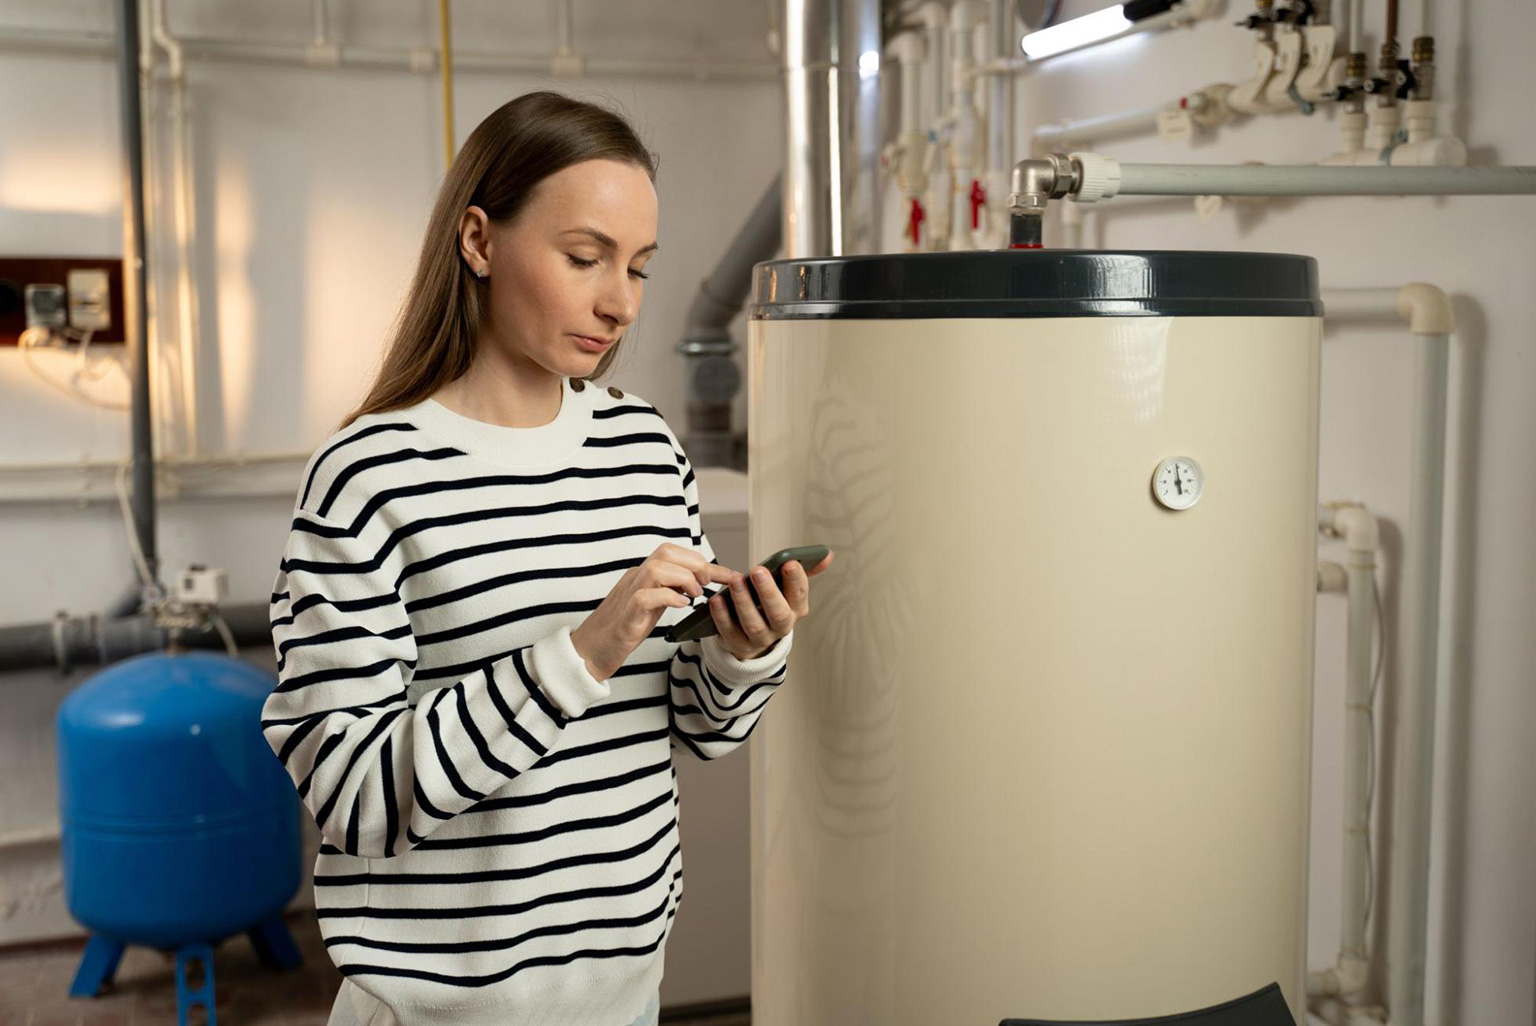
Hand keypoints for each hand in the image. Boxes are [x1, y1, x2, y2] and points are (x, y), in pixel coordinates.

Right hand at [571, 543, 736, 680]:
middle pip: (666, 551)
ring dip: (683, 579)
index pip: (674, 555)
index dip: (705, 563)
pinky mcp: (625, 614)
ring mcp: (628, 594)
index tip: (728, 576)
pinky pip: (646, 596)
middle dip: (694, 564)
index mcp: (643, 575)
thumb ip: (669, 592)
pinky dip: (668, 597)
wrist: (590, 652)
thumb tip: (696, 585)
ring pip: (657, 567)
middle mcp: (635, 579)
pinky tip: (680, 606)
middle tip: (705, 586)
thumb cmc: (621, 630)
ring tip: (693, 596)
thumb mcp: (652, 606)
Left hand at [709, 551, 833, 660]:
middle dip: (769, 591)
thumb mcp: (787, 590)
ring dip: (744, 602)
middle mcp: (781, 627)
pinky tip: (717, 600)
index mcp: (796, 610)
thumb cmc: (769, 606)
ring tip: (735, 581)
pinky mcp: (739, 645)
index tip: (789, 562)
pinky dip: (722, 617)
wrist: (752, 638)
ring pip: (754, 624)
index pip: (799, 595)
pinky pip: (730, 633)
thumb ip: (803, 571)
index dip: (796, 580)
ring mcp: (760, 639)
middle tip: (758, 571)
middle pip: (778, 613)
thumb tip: (827, 554)